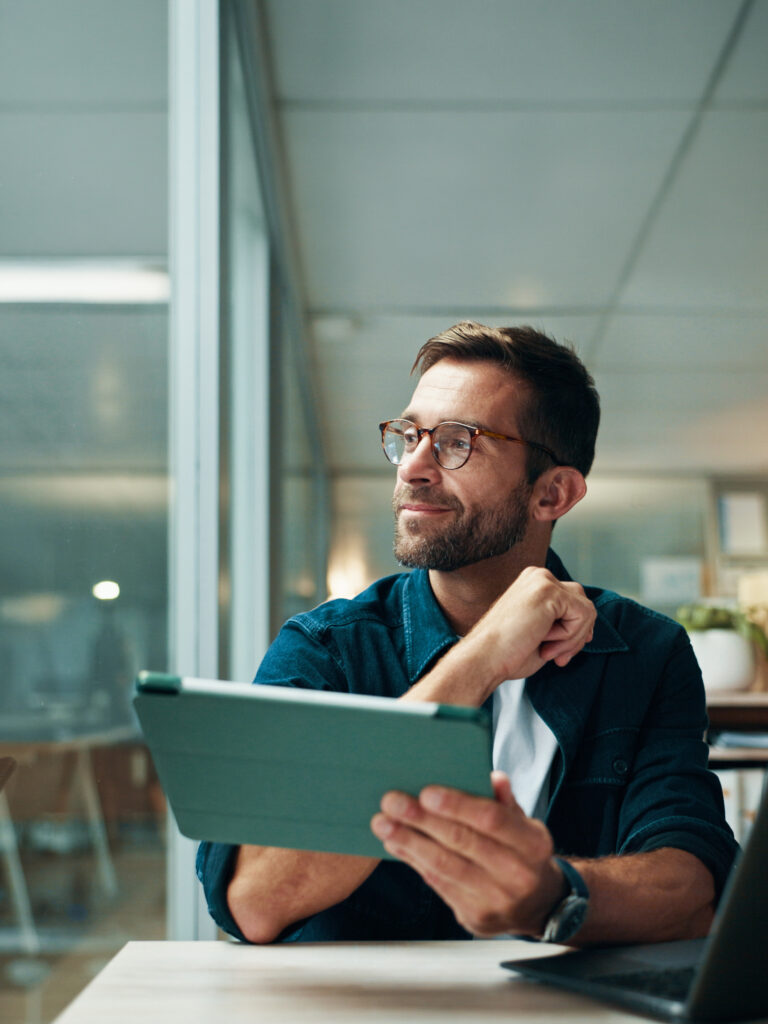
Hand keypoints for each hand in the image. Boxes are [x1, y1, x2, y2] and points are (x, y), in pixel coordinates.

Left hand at [370, 772, 564, 936]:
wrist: (538, 906)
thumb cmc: (523, 853)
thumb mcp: (525, 825)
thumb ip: (504, 802)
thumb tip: (492, 777)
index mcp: (533, 844)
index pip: (492, 819)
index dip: (457, 805)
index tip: (426, 792)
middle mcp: (517, 875)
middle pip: (461, 842)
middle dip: (421, 820)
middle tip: (391, 801)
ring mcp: (496, 900)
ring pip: (444, 866)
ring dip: (408, 841)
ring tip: (383, 823)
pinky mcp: (475, 918)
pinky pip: (438, 884)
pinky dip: (413, 861)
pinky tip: (396, 843)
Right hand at [465, 567, 595, 681]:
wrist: (486, 657)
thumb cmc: (508, 651)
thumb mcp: (542, 631)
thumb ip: (562, 622)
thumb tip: (589, 627)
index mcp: (534, 583)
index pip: (573, 602)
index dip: (574, 632)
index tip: (559, 654)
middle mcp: (539, 576)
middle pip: (583, 603)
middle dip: (577, 635)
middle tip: (557, 657)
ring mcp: (544, 581)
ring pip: (586, 610)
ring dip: (573, 639)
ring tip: (547, 650)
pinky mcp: (549, 591)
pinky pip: (583, 615)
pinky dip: (570, 637)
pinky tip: (545, 641)